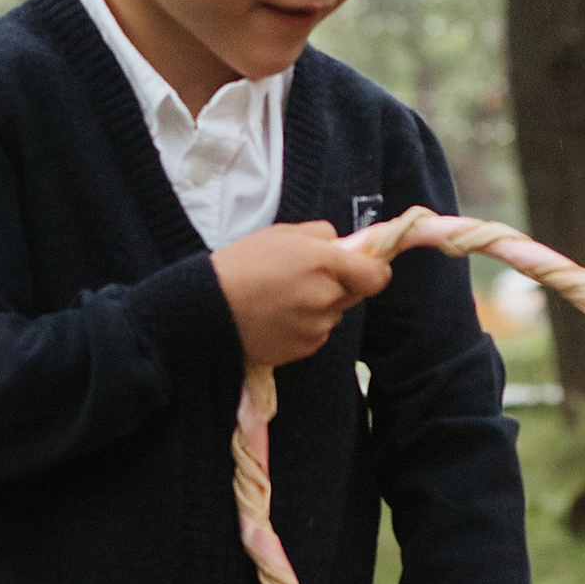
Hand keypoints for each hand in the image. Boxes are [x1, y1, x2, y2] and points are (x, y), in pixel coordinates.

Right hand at [214, 221, 389, 366]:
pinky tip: (277, 317)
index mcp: (325, 263)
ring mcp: (316, 327)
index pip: (377, 275)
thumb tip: (344, 246)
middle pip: (354, 294)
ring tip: (282, 298)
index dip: (372, 270)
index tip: (361, 266)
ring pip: (333, 315)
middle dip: (339, 285)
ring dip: (319, 307)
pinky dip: (304, 327)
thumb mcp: (282, 233)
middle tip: (306, 277)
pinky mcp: (303, 349)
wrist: (207, 307)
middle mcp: (326, 298)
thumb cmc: (241, 263)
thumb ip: (322, 236)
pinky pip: (316, 335)